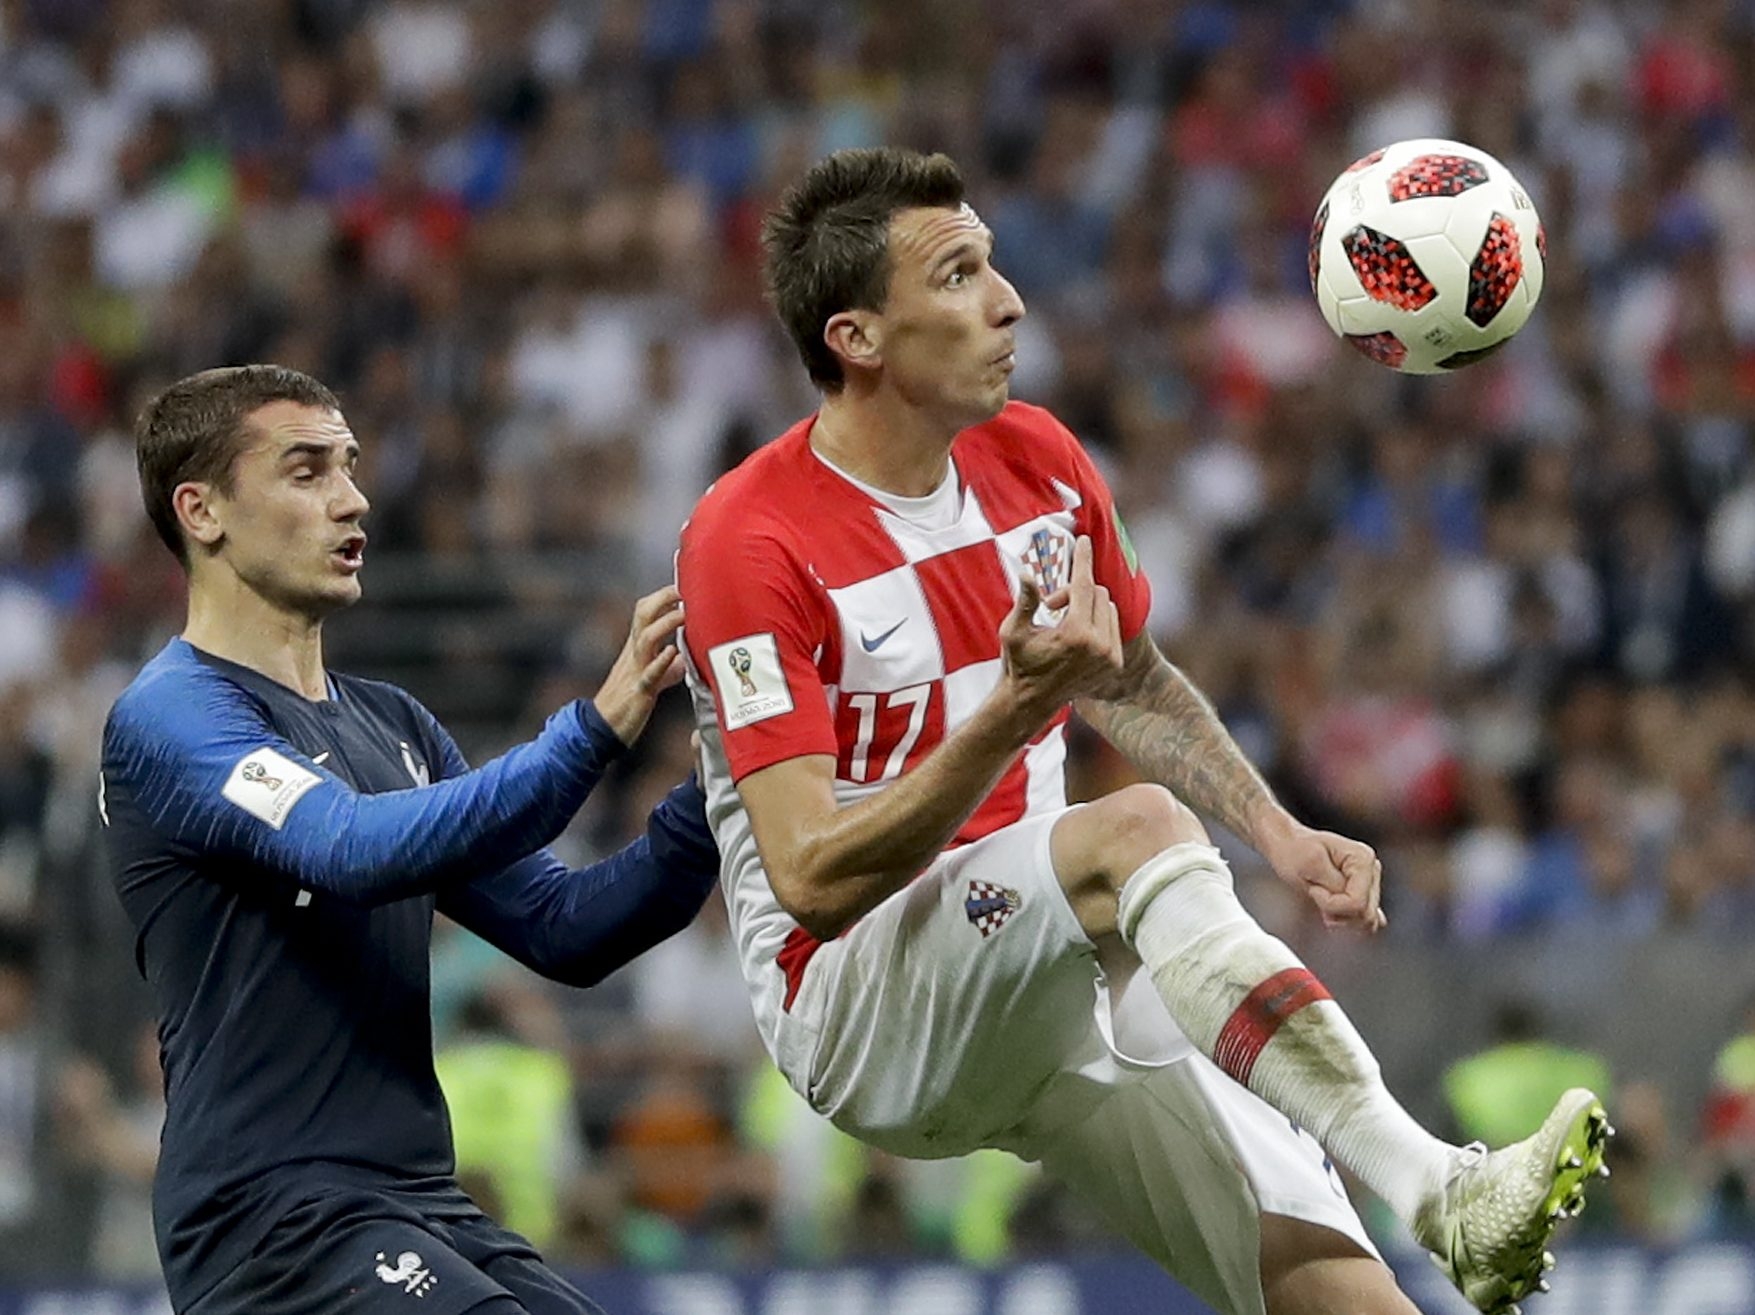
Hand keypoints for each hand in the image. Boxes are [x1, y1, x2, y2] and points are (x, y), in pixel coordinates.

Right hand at [595, 586, 686, 746]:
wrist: (602, 727)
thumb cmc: (627, 703)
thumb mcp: (649, 680)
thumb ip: (666, 668)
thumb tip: (682, 660)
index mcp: (636, 649)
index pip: (644, 612)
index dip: (661, 596)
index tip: (681, 587)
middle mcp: (634, 654)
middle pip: (642, 615)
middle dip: (662, 599)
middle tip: (682, 591)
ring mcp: (636, 671)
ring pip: (645, 638)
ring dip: (665, 623)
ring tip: (683, 614)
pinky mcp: (639, 691)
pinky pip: (649, 675)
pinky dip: (661, 662)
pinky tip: (673, 652)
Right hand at [997, 536, 1124, 728]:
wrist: (1030, 702)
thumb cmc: (1018, 665)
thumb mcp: (1013, 632)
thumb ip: (1025, 602)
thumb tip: (1026, 575)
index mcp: (1076, 635)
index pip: (1084, 586)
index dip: (1082, 560)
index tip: (1084, 540)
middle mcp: (1099, 646)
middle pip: (1098, 593)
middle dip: (1075, 591)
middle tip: (1050, 606)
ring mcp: (1110, 657)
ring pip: (1109, 608)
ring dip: (1087, 606)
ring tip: (1062, 623)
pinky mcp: (1115, 664)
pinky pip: (1113, 626)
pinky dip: (1097, 622)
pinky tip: (1075, 636)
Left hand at [1260, 821, 1386, 932]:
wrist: (1288, 847)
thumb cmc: (1294, 851)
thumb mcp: (1309, 864)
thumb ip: (1334, 885)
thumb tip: (1355, 905)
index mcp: (1363, 859)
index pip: (1357, 902)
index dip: (1331, 904)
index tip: (1313, 890)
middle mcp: (1372, 871)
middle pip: (1365, 914)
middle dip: (1336, 912)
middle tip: (1316, 894)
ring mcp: (1370, 884)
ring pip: (1366, 920)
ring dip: (1340, 918)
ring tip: (1321, 900)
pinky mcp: (1364, 895)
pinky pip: (1364, 920)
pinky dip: (1347, 920)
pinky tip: (1331, 911)